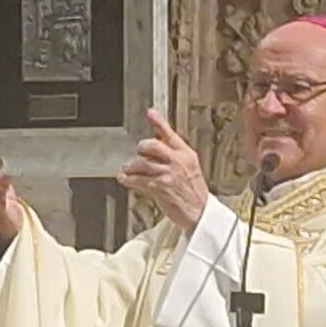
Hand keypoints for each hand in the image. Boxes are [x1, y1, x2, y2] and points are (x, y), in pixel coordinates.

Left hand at [115, 109, 209, 230]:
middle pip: (153, 146)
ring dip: (131, 167)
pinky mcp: (160, 187)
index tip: (150, 113)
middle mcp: (178, 162)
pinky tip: (125, 179)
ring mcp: (169, 174)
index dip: (159, 122)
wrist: (200, 212)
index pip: (170, 135)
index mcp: (187, 155)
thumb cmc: (193, 192)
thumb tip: (158, 141)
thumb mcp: (188, 167)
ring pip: (143, 164)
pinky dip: (129, 180)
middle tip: (138, 151)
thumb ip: (173, 153)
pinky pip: (139, 180)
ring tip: (127, 169)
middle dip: (142, 148)